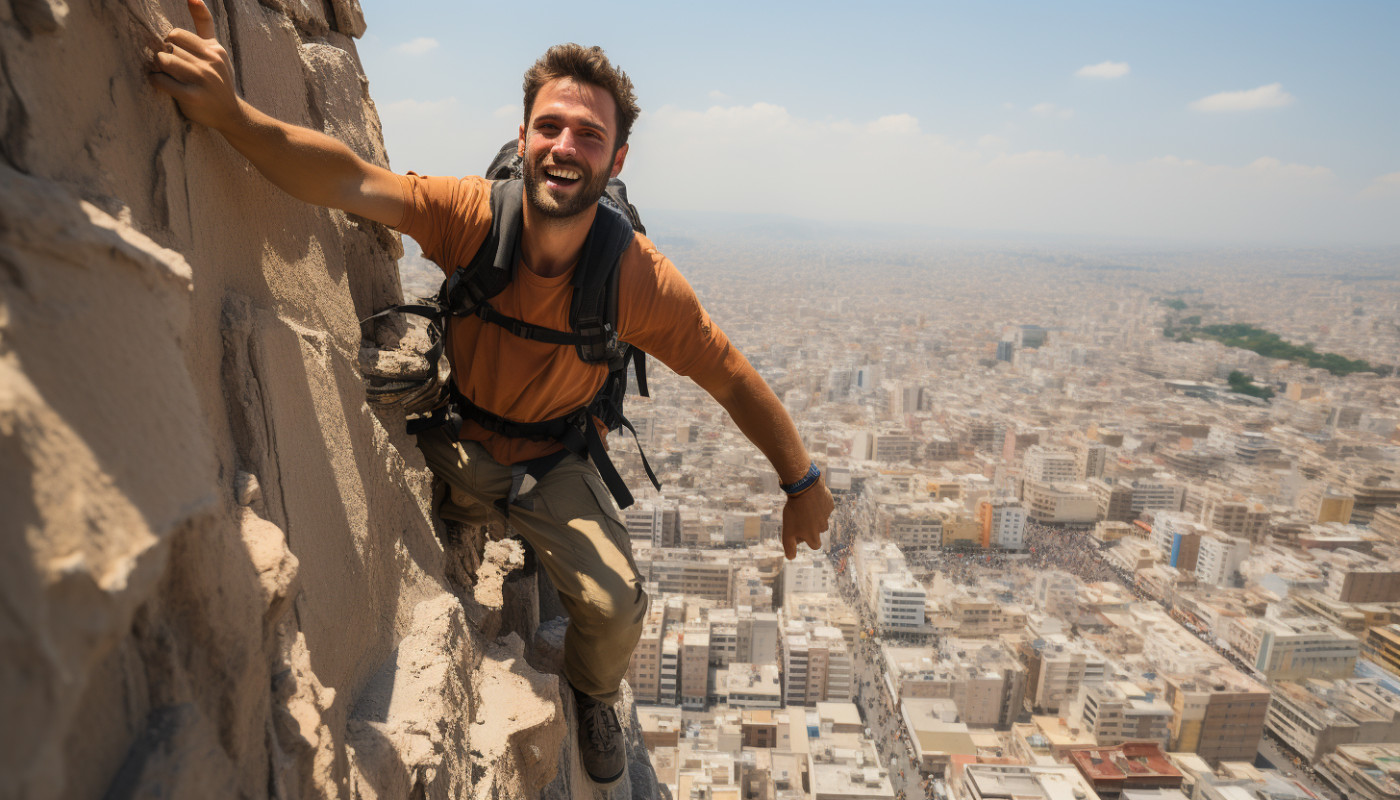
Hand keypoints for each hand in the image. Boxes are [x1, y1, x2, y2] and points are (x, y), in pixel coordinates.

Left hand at [147, 0, 242, 130]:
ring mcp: (203, 80)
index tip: (173, 54)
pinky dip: (156, 81)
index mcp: (214, 49)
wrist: (231, 114)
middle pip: (167, 48)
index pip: (175, 34)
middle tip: (166, 67)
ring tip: (163, 74)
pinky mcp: (194, 97)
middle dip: (162, 56)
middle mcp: (210, 62)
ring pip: (163, 61)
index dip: (168, 44)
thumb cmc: (218, 79)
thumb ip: (204, 23)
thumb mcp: (216, 50)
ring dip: (156, 68)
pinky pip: (162, 82)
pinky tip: (161, 84)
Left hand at [781, 478, 833, 559]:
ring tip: (805, 508)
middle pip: (819, 531)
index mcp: (814, 536)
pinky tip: (811, 499)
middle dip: (812, 528)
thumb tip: (791, 558)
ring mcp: (827, 515)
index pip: (814, 545)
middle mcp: (823, 528)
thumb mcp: (788, 532)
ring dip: (816, 515)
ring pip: (822, 518)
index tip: (800, 533)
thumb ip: (789, 546)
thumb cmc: (795, 512)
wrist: (805, 489)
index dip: (807, 540)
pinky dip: (819, 504)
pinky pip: (825, 506)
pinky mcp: (829, 503)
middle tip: (802, 519)